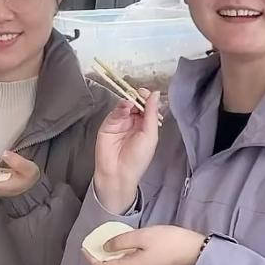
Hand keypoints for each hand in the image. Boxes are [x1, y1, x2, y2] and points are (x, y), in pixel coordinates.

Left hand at [82, 225, 205, 264]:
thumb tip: (105, 248)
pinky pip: (130, 263)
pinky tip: (123, 244)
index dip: (91, 259)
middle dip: (99, 256)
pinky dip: (121, 255)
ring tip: (105, 241)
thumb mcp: (142, 236)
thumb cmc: (168, 241)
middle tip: (93, 242)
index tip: (84, 247)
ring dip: (111, 256)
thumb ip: (121, 242)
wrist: (195, 251)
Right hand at [93, 89, 160, 214]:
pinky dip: (120, 107)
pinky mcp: (108, 124)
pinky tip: (125, 107)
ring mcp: (120, 123)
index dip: (148, 99)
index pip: (148, 108)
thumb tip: (156, 93)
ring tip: (131, 103)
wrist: (118, 172)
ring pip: (125, 106)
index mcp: (146, 126)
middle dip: (138, 98)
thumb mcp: (150, 135)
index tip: (148, 93)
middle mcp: (134, 123)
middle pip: (137, 104)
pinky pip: (115, 112)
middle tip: (139, 93)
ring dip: (129, 102)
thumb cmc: (138, 158)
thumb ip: (152, 113)